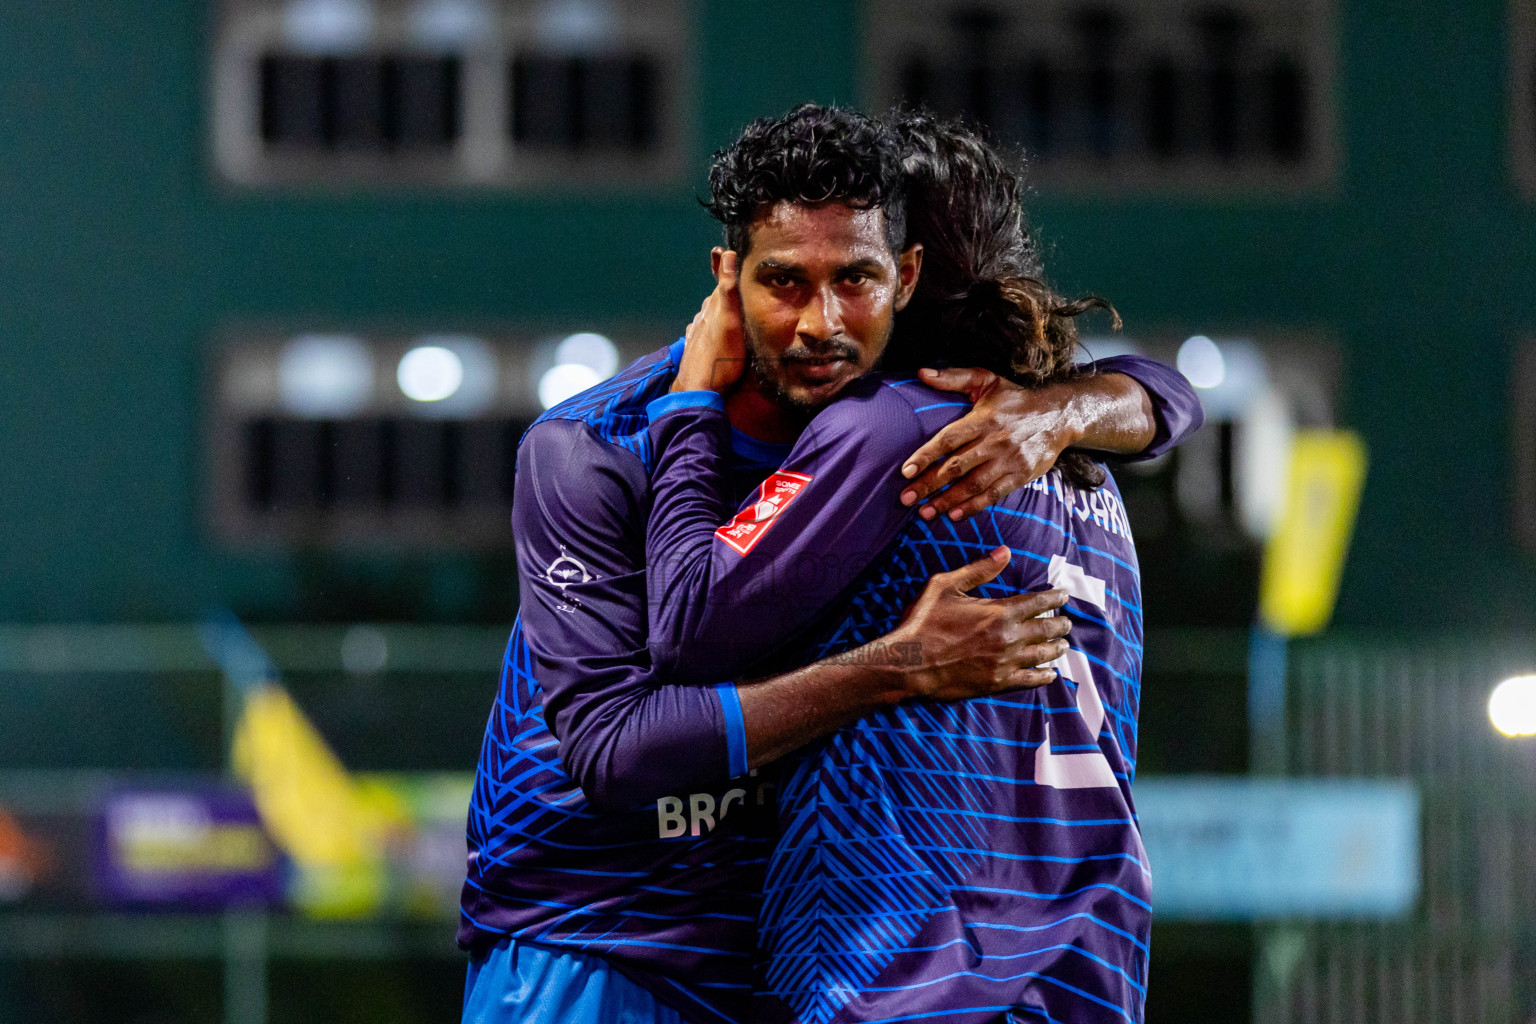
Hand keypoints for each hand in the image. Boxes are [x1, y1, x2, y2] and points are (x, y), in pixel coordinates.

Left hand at [672, 248, 746, 393]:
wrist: (699, 390)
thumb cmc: (720, 357)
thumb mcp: (729, 320)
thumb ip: (727, 289)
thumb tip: (726, 254)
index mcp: (711, 309)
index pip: (720, 283)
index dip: (725, 270)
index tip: (727, 256)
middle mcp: (701, 319)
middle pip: (715, 300)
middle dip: (724, 291)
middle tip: (736, 283)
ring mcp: (696, 335)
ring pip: (707, 317)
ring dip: (717, 311)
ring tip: (728, 308)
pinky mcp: (695, 351)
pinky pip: (703, 333)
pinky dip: (709, 328)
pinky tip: (712, 333)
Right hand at [889, 546, 1070, 699]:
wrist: (909, 662)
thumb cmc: (924, 621)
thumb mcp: (946, 586)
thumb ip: (979, 570)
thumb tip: (1005, 552)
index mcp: (1000, 611)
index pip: (1039, 601)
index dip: (1055, 598)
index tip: (1064, 596)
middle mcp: (1009, 637)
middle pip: (1047, 628)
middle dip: (1061, 624)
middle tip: (1067, 622)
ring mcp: (1005, 661)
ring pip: (1043, 654)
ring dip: (1057, 648)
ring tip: (1063, 645)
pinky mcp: (997, 682)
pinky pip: (1030, 679)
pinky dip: (1044, 676)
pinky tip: (1050, 674)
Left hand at [899, 367, 1083, 521]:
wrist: (1060, 415)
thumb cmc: (1015, 399)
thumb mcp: (987, 380)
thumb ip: (953, 377)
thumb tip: (921, 372)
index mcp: (983, 419)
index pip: (948, 439)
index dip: (926, 455)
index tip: (906, 471)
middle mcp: (995, 441)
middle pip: (957, 466)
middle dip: (929, 484)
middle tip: (906, 499)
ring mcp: (1009, 460)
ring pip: (973, 484)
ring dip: (947, 501)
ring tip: (925, 512)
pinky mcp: (1022, 475)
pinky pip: (994, 494)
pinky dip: (974, 506)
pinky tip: (954, 515)